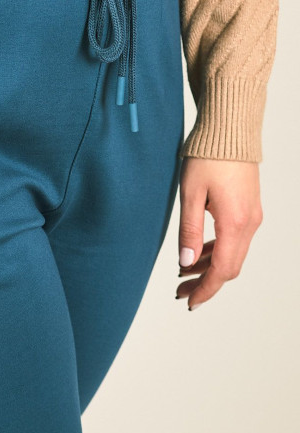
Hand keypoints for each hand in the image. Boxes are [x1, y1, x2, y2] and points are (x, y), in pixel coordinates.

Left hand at [176, 157, 262, 310]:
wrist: (230, 130)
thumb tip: (186, 262)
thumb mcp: (191, 194)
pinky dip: (217, 251)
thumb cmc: (207, 157)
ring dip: (210, 267)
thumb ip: (189, 230)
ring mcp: (252, 216)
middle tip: (180, 290)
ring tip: (183, 272)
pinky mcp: (249, 208)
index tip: (189, 302)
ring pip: (233, 254)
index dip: (205, 289)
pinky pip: (235, 240)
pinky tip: (198, 252)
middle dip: (206, 282)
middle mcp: (249, 224)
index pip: (222, 270)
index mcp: (235, 223)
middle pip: (230, 267)